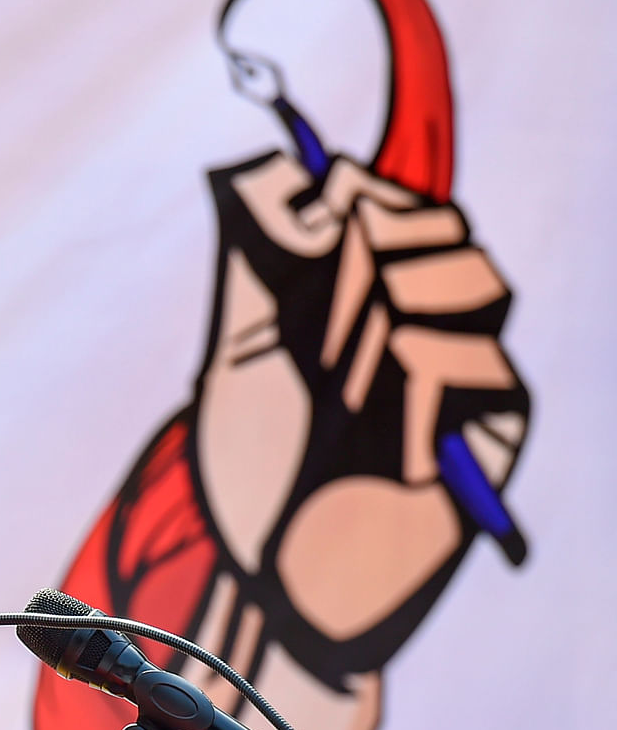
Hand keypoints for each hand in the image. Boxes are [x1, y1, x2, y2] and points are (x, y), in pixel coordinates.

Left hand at [195, 150, 528, 676]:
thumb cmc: (249, 472)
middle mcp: (424, 325)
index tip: (315, 220)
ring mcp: (465, 374)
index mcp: (365, 299)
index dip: (363, 198)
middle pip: (449, 231)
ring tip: (346, 397)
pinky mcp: (494, 427)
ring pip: (474, 284)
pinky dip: (419, 386)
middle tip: (320, 346)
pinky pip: (477, 361)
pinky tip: (387, 440)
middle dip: (372, 266)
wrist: (272, 570)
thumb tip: (278, 160)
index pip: (403, 206)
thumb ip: (259, 249)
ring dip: (392, 326)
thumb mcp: (235, 343)